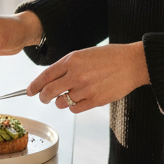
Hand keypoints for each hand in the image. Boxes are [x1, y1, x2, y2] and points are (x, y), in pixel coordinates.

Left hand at [27, 43, 149, 112]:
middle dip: (43, 97)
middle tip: (44, 98)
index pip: (45, 76)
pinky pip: (75, 109)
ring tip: (69, 96)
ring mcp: (85, 89)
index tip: (29, 91)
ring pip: (61, 103)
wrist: (133, 63)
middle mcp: (76, 75)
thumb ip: (68, 65)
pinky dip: (74, 107)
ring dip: (61, 102)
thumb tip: (51, 79)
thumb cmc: (110, 57)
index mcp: (72, 60)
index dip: (34, 86)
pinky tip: (80, 100)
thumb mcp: (85, 54)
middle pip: (48, 92)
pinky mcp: (95, 101)